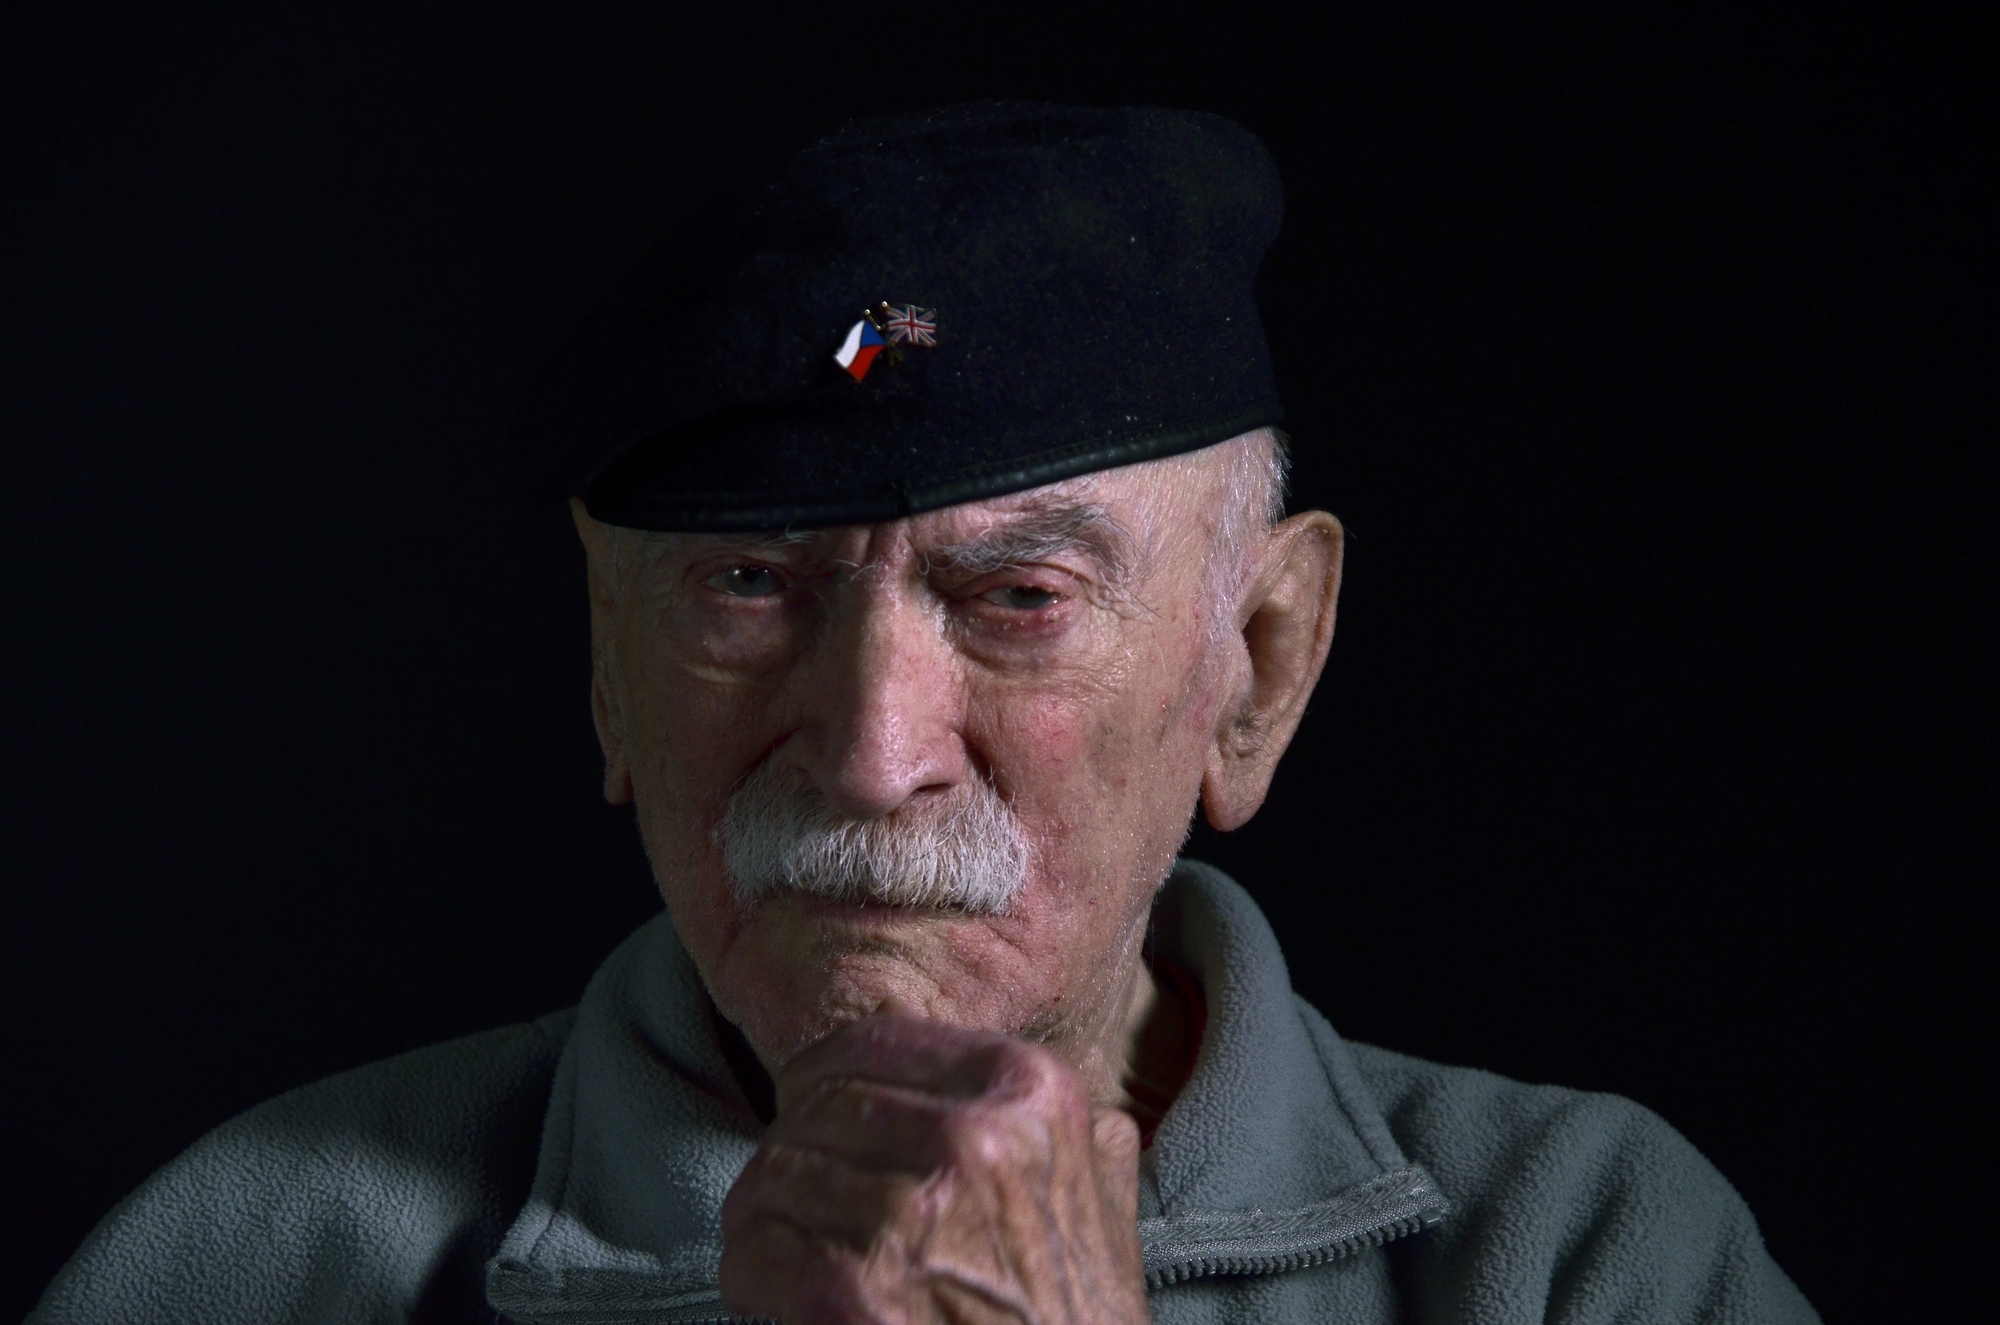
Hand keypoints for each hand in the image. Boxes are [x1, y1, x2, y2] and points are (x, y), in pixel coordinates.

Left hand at [719, 1014, 1148, 1324]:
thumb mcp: (1111, 1221)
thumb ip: (1093, 1157)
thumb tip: (1099, 1126)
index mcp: (1028, 1093)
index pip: (872, 1043)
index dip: (820, 1077)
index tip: (803, 1107)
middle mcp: (972, 1137)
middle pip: (815, 1109)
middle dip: (788, 1153)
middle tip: (782, 1195)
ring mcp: (914, 1214)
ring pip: (775, 1175)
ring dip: (760, 1216)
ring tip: (774, 1247)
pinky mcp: (858, 1294)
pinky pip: (756, 1251)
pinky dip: (749, 1274)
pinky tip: (768, 1296)